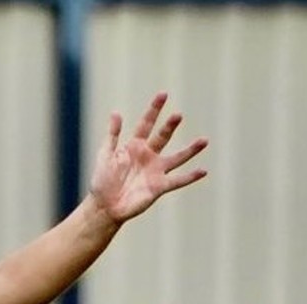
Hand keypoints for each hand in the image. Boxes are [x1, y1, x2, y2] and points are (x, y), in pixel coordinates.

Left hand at [88, 92, 207, 223]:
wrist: (104, 207)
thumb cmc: (102, 182)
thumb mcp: (105, 155)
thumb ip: (112, 135)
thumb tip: (116, 112)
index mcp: (134, 146)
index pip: (146, 124)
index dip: (154, 110)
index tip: (163, 94)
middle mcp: (148, 156)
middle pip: (163, 137)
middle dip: (170, 126)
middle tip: (178, 115)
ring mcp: (156, 171)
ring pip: (177, 157)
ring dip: (190, 150)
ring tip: (204, 140)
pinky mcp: (159, 187)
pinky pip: (178, 180)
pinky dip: (191, 176)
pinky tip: (203, 171)